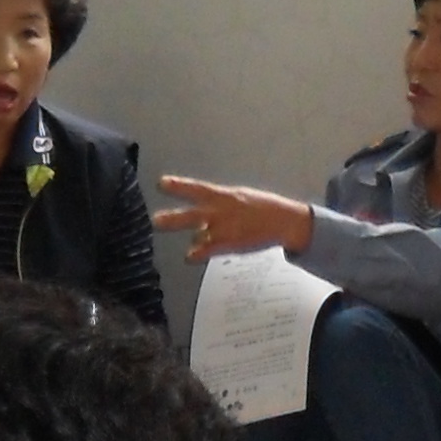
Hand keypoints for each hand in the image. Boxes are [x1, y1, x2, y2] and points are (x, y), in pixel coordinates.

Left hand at [151, 178, 315, 259]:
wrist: (284, 220)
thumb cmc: (261, 207)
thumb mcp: (238, 196)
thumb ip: (218, 201)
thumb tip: (201, 205)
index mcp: (224, 195)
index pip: (197, 189)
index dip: (179, 186)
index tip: (161, 184)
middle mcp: (221, 212)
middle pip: (193, 215)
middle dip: (173, 218)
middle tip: (156, 220)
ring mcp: (225, 229)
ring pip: (198, 234)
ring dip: (186, 236)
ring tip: (172, 235)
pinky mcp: (231, 244)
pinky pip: (209, 250)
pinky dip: (197, 254)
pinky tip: (189, 256)